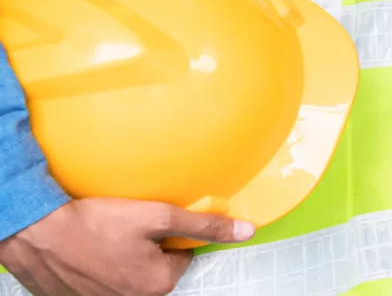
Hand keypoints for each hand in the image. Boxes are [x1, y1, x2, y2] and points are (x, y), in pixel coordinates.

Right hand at [0, 198, 252, 295]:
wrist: (37, 232)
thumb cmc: (95, 223)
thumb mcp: (158, 216)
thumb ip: (204, 226)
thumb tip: (246, 231)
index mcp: (158, 284)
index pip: (182, 256)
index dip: (168, 235)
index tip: (148, 225)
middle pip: (156, 268)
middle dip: (145, 248)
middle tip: (123, 231)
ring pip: (128, 275)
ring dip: (121, 258)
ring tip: (103, 240)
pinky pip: (101, 282)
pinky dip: (98, 267)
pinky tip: (88, 252)